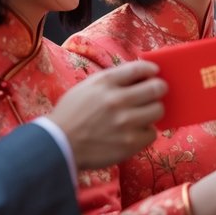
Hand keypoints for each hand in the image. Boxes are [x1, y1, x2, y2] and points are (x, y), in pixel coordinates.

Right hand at [49, 60, 166, 169]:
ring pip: (158, 110)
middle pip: (157, 88)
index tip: (154, 73)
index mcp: (105, 83)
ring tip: (142, 115)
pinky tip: (134, 132)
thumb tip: (139, 75)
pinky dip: (145, 133)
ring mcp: (125, 122)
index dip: (152, 70)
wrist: (57, 146)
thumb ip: (112, 80)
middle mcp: (117, 100)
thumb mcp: (86, 87)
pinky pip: (152, 133)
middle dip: (159, 89)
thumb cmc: (71, 115)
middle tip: (154, 94)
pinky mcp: (129, 143)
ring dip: (153, 112)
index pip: (140, 68)